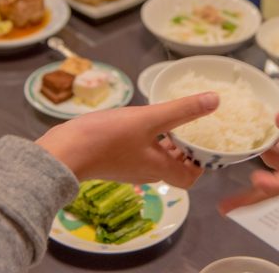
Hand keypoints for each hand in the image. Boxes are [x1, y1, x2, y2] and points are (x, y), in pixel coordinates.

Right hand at [36, 92, 218, 188]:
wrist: (63, 151)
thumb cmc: (107, 138)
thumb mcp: (149, 118)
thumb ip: (182, 110)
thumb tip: (215, 101)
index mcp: (160, 168)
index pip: (190, 177)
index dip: (202, 163)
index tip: (206, 143)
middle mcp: (147, 172)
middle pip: (175, 166)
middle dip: (186, 148)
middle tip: (194, 126)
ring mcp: (129, 167)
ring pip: (158, 157)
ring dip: (168, 141)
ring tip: (173, 119)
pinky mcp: (115, 159)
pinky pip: (141, 151)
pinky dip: (151, 139)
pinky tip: (146, 121)